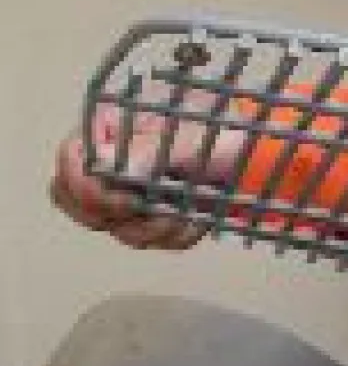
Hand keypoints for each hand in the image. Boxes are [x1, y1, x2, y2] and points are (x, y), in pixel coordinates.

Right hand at [50, 98, 242, 250]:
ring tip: (185, 213)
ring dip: (149, 228)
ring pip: (108, 225)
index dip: (85, 185)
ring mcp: (125, 189)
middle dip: (115, 213)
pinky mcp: (145, 214)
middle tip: (152, 211)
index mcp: (115, 127)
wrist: (258, 162)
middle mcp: (112, 159)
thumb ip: (149, 150)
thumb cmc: (226, 136)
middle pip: (76, 199)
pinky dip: (169, 236)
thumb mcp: (192, 138)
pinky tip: (193, 222)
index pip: (71, 158)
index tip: (124, 201)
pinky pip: (140, 237)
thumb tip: (105, 165)